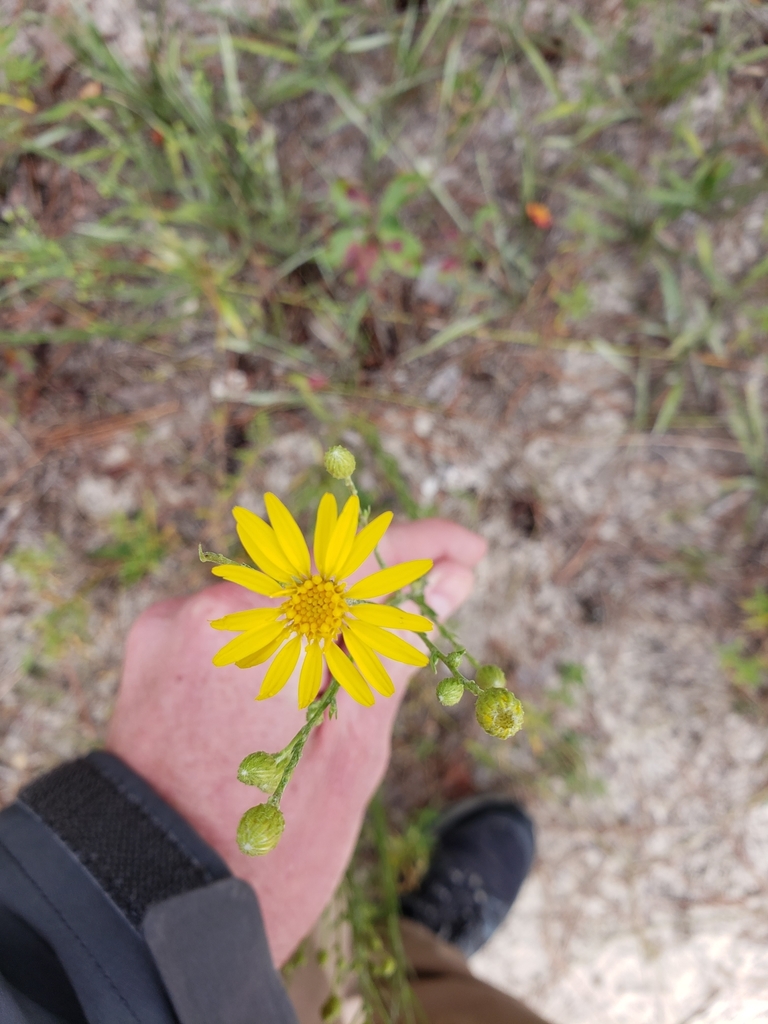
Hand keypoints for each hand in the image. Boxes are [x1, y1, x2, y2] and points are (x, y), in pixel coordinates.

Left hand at [106, 518, 485, 965]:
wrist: (153, 914)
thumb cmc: (267, 852)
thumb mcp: (352, 751)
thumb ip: (392, 650)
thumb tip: (447, 582)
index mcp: (254, 631)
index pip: (354, 555)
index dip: (422, 546)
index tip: (469, 551)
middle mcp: (199, 612)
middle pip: (311, 567)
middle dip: (379, 583)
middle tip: (439, 598)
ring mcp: (167, 631)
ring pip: (273, 594)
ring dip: (330, 612)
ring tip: (377, 659)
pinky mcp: (152, 654)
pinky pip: (235, 623)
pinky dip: (282, 636)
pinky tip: (317, 676)